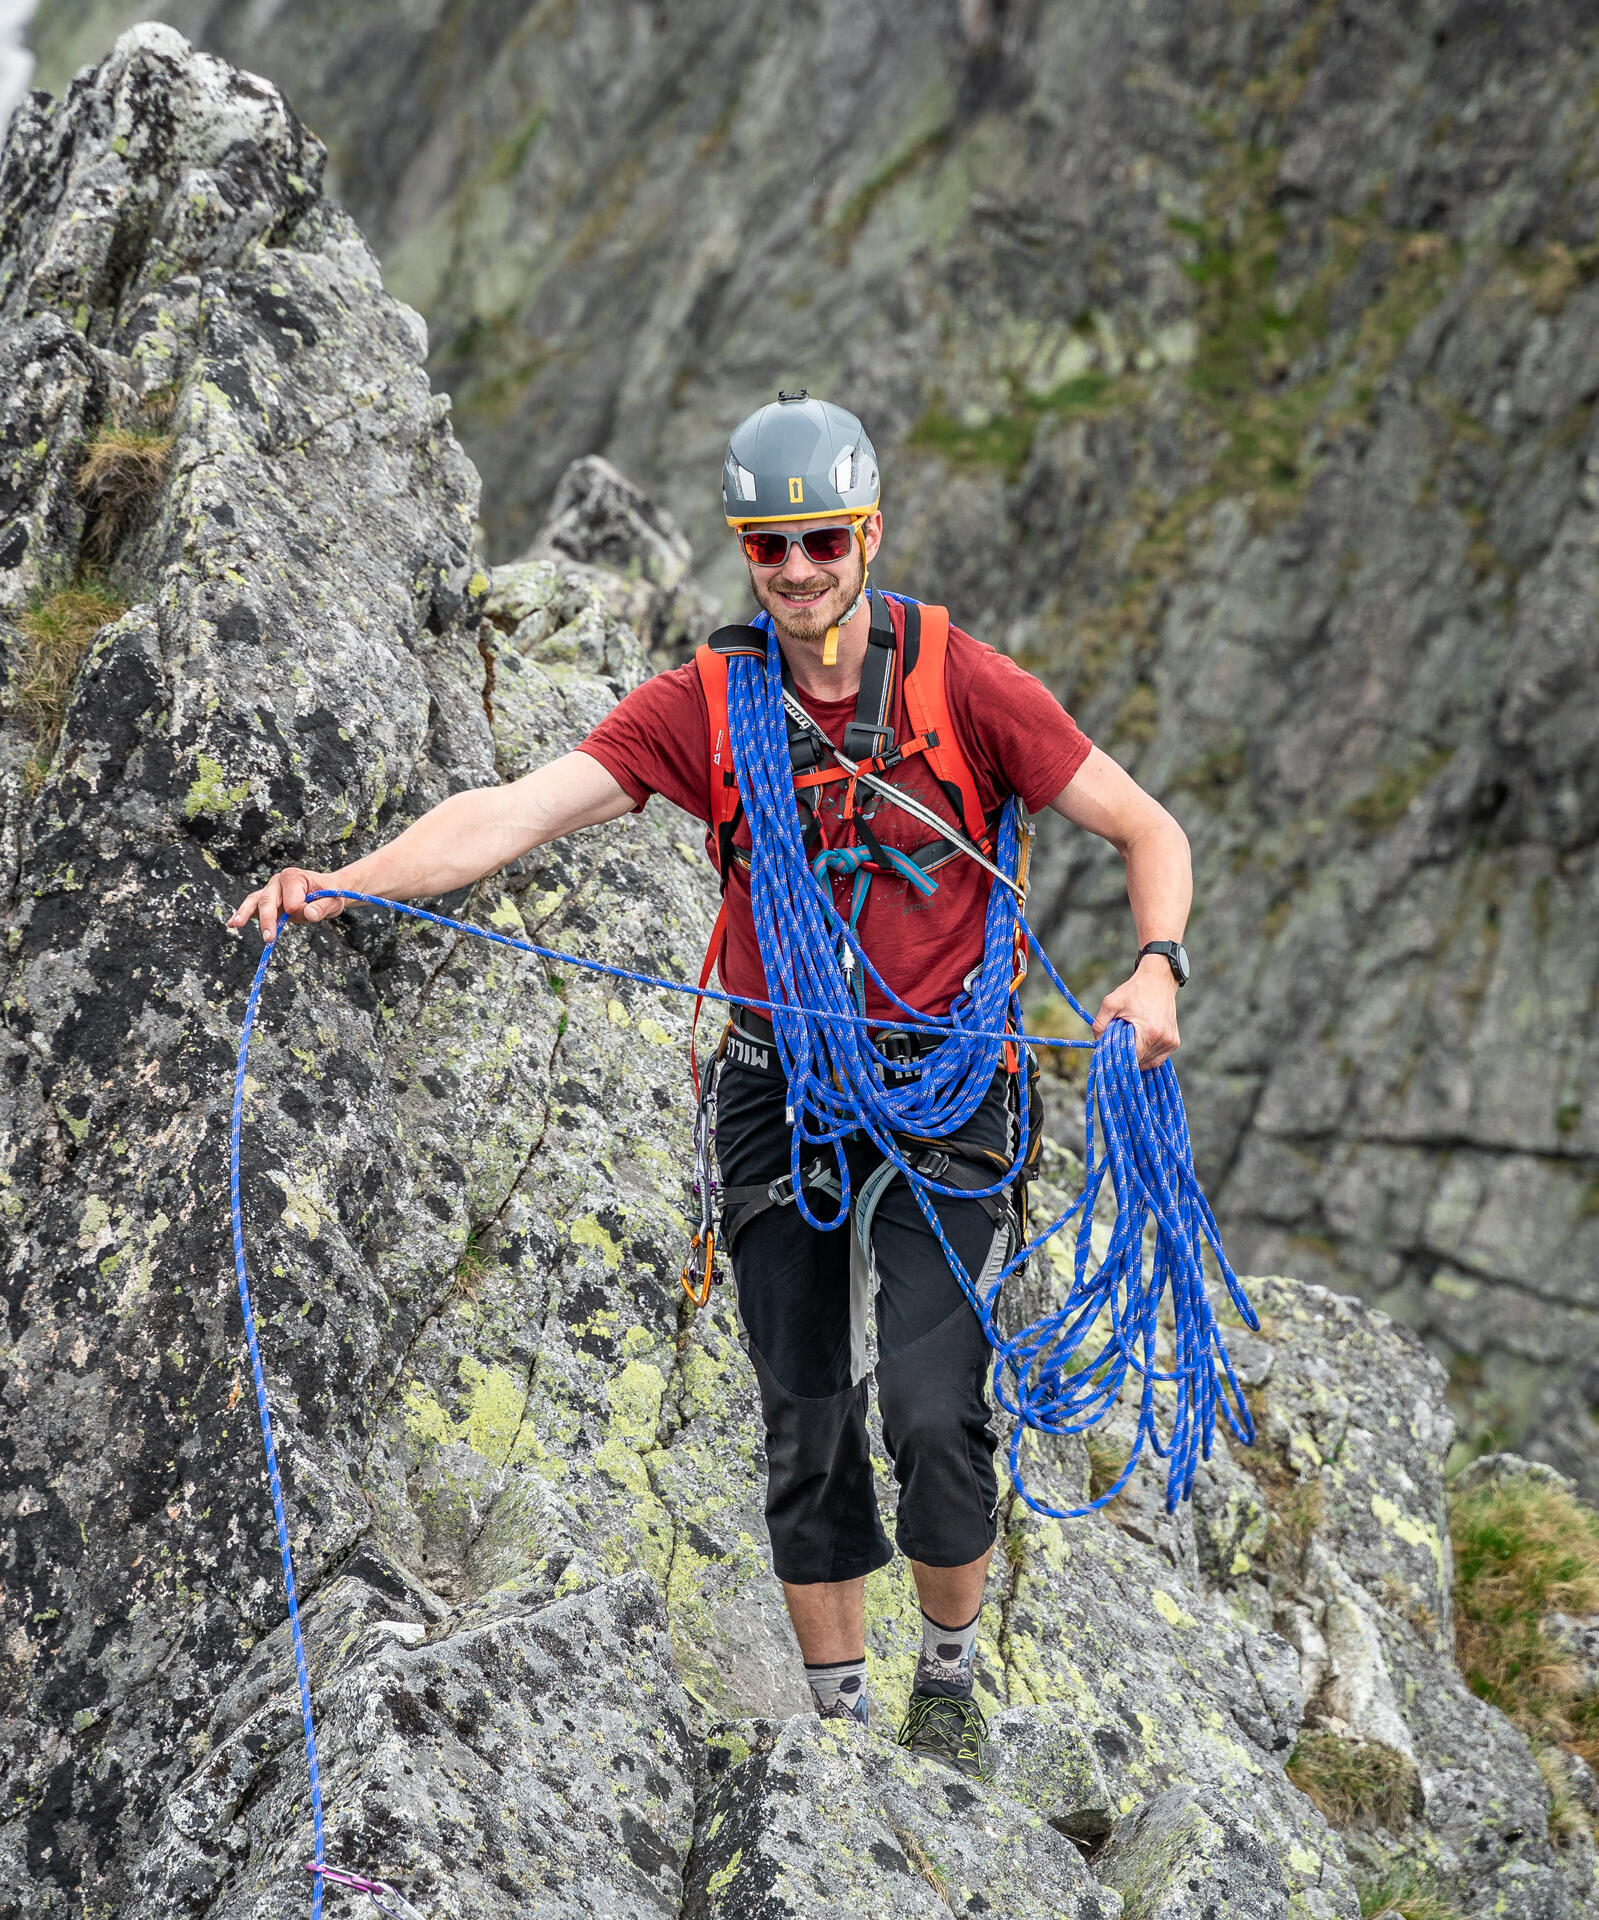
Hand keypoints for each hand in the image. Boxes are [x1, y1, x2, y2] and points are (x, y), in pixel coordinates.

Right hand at [227, 867, 341, 942]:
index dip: (301, 910)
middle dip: (268, 919)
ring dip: (245, 914)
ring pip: (255, 901)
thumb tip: (309, 914)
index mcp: (294, 877)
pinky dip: (243, 915)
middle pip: (268, 900)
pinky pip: (253, 907)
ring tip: (235, 924)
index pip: (292, 901)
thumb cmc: (330, 894)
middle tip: (269, 938)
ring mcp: (270, 890)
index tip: (311, 913)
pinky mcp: (267, 901)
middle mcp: (278, 881)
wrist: (327, 891)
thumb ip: (322, 908)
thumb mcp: (333, 901)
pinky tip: (232, 923)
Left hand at [1091, 956, 1180, 1069]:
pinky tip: (1139, 1044)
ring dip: (1137, 1056)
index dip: (1117, 1059)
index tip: (1109, 1053)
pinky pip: (1157, 1058)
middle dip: (1126, 1056)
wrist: (1158, 980)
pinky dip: (1146, 1055)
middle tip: (1118, 1042)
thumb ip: (1100, 1024)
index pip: (1131, 1059)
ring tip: (1130, 1039)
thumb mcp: (1110, 1003)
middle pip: (1139, 1062)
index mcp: (1150, 1033)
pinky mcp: (1174, 1042)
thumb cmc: (1134, 991)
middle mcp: (1163, 1040)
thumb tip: (1097, 1043)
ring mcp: (1171, 1042)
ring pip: (1148, 1063)